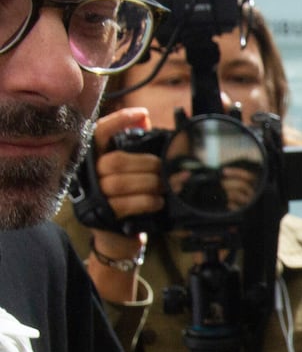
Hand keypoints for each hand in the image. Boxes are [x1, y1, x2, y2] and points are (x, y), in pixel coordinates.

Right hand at [84, 109, 160, 300]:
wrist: (119, 238)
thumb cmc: (130, 200)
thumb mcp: (132, 174)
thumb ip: (137, 150)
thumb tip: (147, 121)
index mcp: (96, 159)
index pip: (100, 133)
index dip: (119, 121)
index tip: (142, 114)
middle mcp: (89, 175)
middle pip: (116, 161)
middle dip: (146, 164)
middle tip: (163, 170)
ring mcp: (93, 196)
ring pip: (120, 182)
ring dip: (149, 184)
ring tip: (163, 187)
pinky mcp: (102, 215)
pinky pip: (125, 204)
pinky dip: (146, 201)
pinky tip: (157, 202)